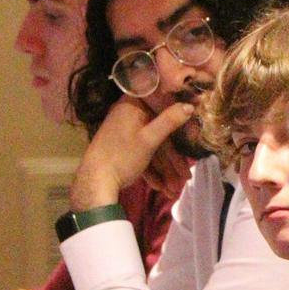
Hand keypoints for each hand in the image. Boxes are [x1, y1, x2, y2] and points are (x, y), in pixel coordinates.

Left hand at [70, 98, 195, 210]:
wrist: (95, 181)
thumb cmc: (122, 156)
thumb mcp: (150, 139)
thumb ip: (170, 121)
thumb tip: (190, 106)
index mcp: (131, 105)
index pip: (159, 101)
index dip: (177, 112)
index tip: (193, 122)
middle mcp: (127, 115)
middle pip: (158, 131)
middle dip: (173, 158)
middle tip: (186, 174)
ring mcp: (125, 132)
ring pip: (151, 148)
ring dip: (164, 169)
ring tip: (175, 188)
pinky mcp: (123, 148)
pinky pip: (141, 155)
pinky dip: (151, 170)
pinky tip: (161, 188)